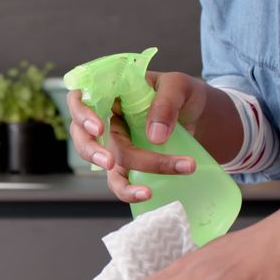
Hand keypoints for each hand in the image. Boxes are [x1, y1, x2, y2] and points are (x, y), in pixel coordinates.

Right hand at [66, 71, 212, 202]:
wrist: (199, 114)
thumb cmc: (183, 93)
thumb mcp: (179, 86)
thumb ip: (166, 104)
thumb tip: (154, 137)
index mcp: (110, 93)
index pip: (79, 99)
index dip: (82, 115)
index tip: (99, 128)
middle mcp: (106, 119)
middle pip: (84, 136)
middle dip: (92, 151)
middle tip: (108, 162)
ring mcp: (115, 144)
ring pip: (103, 164)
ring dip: (118, 180)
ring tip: (144, 192)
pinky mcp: (128, 164)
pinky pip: (121, 181)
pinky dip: (130, 191)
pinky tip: (148, 194)